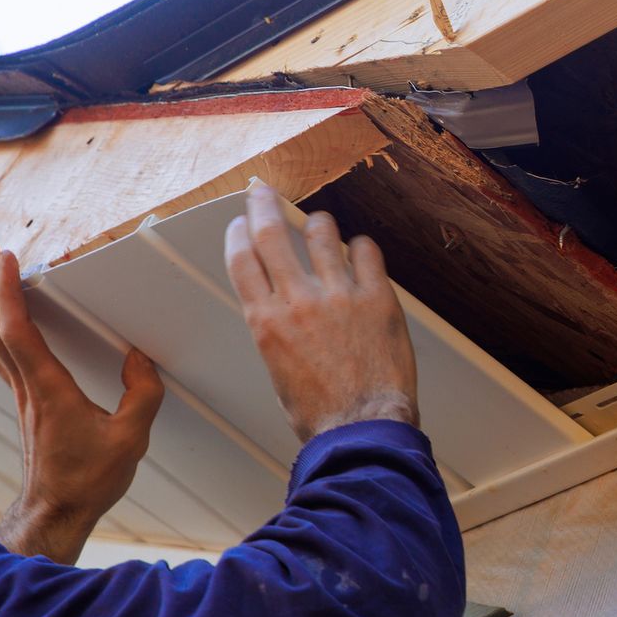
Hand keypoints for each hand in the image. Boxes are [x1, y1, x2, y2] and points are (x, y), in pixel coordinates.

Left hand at [0, 236, 163, 563]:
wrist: (57, 511)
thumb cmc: (87, 480)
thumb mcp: (130, 439)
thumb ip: (141, 394)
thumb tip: (140, 360)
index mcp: (50, 391)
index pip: (20, 332)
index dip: (10, 292)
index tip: (9, 258)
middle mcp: (27, 388)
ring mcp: (21, 395)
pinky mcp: (25, 402)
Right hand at [224, 182, 417, 441]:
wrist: (361, 426)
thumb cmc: (321, 412)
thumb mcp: (279, 371)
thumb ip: (278, 333)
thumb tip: (285, 316)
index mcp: (266, 322)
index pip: (242, 261)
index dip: (239, 234)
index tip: (241, 222)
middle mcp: (298, 301)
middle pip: (272, 235)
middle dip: (263, 205)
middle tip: (262, 191)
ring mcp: (339, 295)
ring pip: (322, 235)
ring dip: (318, 223)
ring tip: (320, 222)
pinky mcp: (377, 298)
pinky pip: (367, 252)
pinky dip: (361, 246)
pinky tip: (361, 250)